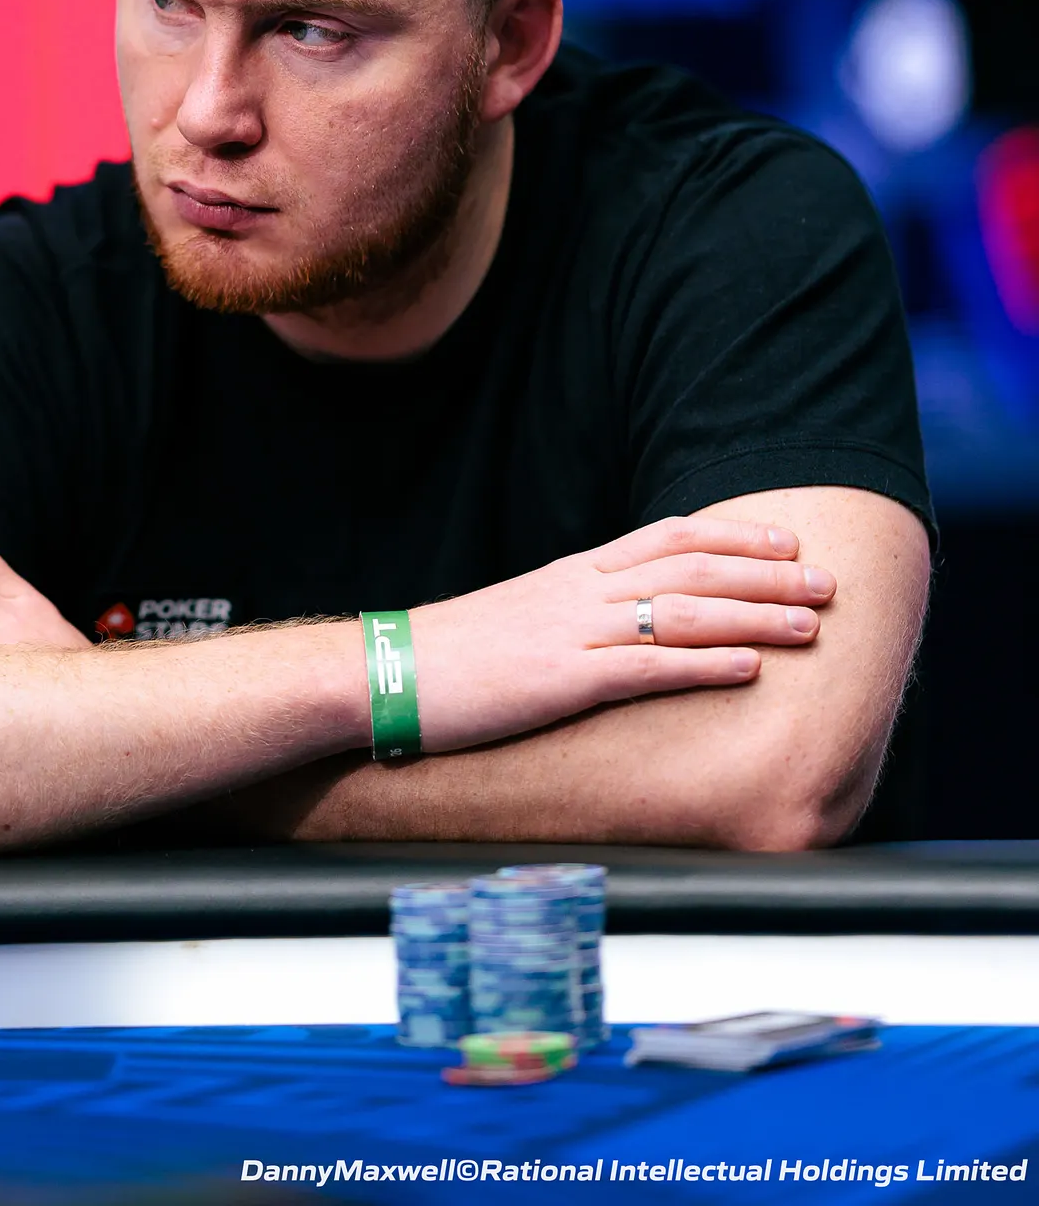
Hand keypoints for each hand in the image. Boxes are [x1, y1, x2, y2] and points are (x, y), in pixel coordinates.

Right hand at [412, 513, 835, 752]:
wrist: (390, 672)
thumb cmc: (455, 656)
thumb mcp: (523, 619)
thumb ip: (575, 614)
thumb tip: (623, 624)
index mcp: (575, 573)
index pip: (668, 538)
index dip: (732, 538)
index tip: (785, 542)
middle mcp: (583, 591)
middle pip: (692, 568)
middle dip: (767, 574)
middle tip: (828, 580)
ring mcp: (575, 633)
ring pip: (685, 612)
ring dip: (757, 616)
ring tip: (813, 624)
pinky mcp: (564, 680)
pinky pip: (649, 666)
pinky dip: (707, 664)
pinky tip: (752, 668)